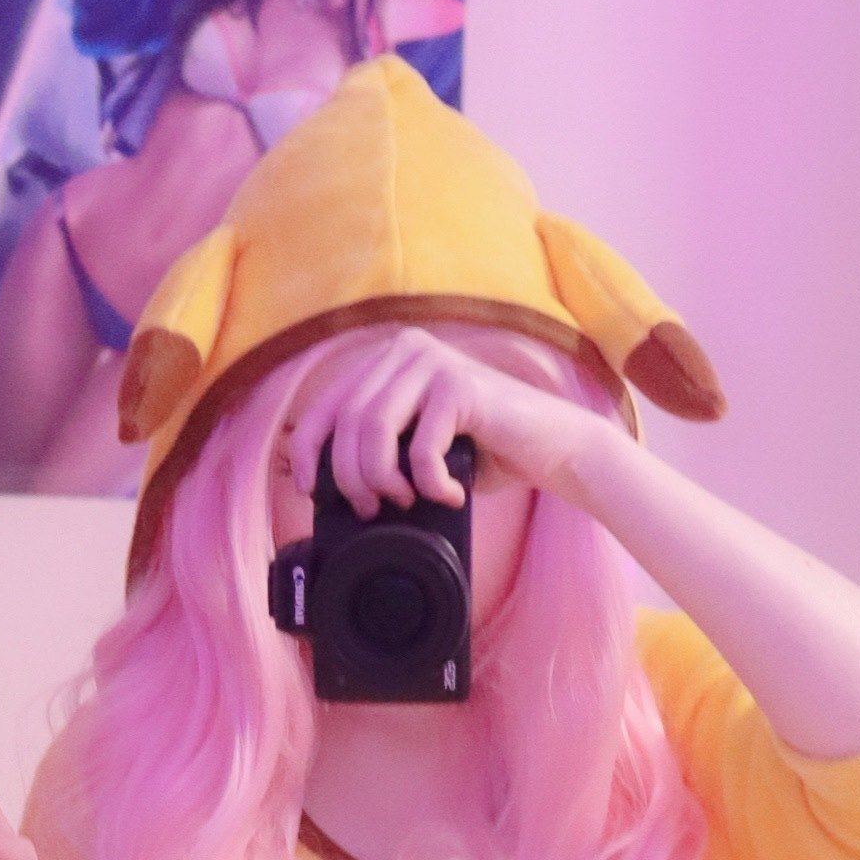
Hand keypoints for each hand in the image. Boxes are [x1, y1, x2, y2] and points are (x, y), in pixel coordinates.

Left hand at [279, 325, 594, 522]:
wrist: (552, 449)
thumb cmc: (483, 453)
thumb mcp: (415, 447)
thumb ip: (376, 447)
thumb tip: (321, 482)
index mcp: (388, 360)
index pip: (326, 404)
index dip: (307, 450)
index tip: (309, 489)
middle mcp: (407, 349)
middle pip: (347, 421)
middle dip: (350, 477)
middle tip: (372, 509)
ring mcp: (434, 361)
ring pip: (373, 429)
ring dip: (381, 480)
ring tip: (404, 501)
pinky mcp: (460, 385)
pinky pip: (420, 448)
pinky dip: (429, 484)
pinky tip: (449, 493)